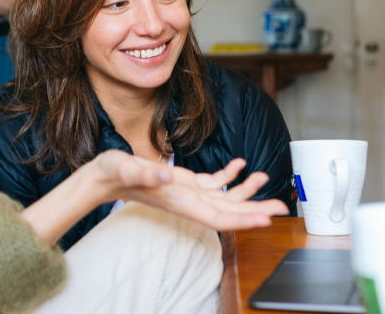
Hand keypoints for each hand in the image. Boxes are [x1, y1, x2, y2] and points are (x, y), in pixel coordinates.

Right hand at [91, 150, 288, 230]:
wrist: (102, 177)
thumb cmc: (112, 174)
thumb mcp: (126, 168)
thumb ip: (145, 173)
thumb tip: (165, 175)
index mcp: (179, 201)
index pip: (218, 217)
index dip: (243, 219)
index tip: (266, 220)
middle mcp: (187, 200)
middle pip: (228, 211)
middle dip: (255, 209)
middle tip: (282, 207)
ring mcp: (187, 192)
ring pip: (224, 197)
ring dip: (246, 190)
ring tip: (265, 178)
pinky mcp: (184, 182)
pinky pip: (213, 182)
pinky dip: (229, 174)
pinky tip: (240, 164)